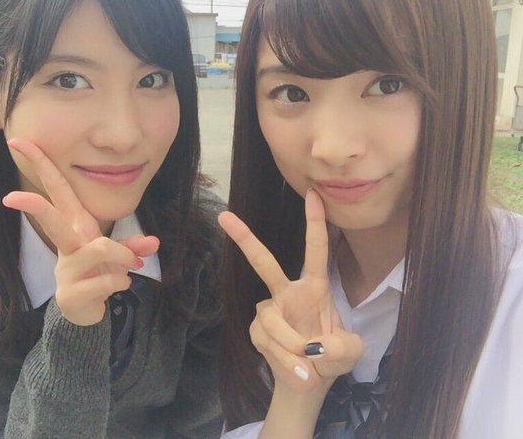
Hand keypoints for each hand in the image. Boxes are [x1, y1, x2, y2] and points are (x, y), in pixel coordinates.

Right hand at [2, 138, 158, 325]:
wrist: (86, 312)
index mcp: (75, 226)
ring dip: (124, 255)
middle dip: (32, 205)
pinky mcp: (70, 293)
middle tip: (10, 197)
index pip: (57, 189)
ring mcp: (65, 269)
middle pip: (50, 218)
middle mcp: (67, 244)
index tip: (18, 141)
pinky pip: (108, 279)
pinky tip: (120, 285)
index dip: (40, 164)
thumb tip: (153, 243)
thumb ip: (134, 246)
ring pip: (98, 247)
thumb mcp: (118, 255)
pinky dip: (122, 281)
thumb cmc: (98, 273)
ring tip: (132, 266)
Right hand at [218, 189, 361, 391]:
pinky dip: (287, 360)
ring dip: (293, 346)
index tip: (312, 194)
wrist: (309, 383)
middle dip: (245, 238)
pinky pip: (268, 342)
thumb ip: (342, 347)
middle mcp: (287, 293)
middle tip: (225, 216)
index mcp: (314, 287)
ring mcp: (269, 311)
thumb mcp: (351, 353)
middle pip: (263, 262)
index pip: (316, 249)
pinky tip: (298, 371)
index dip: (315, 222)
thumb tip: (315, 346)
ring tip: (309, 366)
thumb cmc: (331, 357)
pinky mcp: (257, 331)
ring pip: (273, 321)